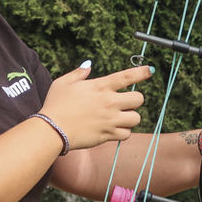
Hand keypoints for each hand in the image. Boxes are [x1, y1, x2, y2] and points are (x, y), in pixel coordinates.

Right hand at [38, 63, 152, 149]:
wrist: (52, 130)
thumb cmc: (55, 104)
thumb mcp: (64, 82)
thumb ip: (79, 73)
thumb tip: (88, 65)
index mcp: (100, 86)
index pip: (127, 77)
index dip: (141, 72)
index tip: (149, 71)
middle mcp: (109, 102)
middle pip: (139, 99)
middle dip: (135, 100)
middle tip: (125, 102)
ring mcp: (110, 120)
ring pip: (136, 118)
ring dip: (130, 117)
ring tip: (120, 117)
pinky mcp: (107, 135)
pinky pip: (126, 134)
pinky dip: (123, 132)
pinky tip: (114, 129)